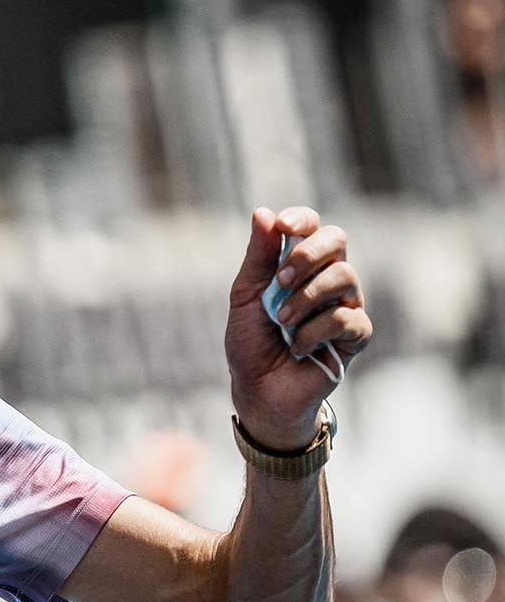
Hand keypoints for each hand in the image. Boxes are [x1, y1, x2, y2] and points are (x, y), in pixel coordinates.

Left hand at [225, 207, 373, 450]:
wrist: (259, 389)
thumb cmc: (251, 342)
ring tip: (282, 322)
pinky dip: (314, 331)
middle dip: (307, 255)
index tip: (283, 226)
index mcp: (300, 265)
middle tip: (281, 281)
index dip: (302, 219)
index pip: (313, 226)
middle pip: (337, 240)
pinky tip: (297, 347)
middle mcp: (328, 278)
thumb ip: (258, 257)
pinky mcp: (357, 334)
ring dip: (305, 299)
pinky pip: (348, 317)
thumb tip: (263, 212)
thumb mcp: (245, 297)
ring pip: (344, 277)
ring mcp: (346, 304)